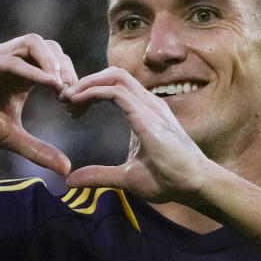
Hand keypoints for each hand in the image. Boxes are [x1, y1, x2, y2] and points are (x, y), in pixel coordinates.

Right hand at [0, 34, 77, 174]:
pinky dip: (33, 70)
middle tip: (74, 96)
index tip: (76, 107)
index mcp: (23, 74)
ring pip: (34, 43)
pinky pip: (12, 59)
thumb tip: (66, 169)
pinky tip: (49, 85)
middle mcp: (13, 60)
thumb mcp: (10, 137)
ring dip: (53, 62)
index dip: (72, 80)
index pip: (56, 63)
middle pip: (51, 47)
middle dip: (68, 68)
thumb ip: (38, 150)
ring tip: (63, 87)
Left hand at [62, 67, 208, 202]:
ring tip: (67, 99)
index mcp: (146, 112)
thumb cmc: (169, 180)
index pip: (115, 85)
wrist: (195, 186)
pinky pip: (116, 92)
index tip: (72, 108)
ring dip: (86, 84)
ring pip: (114, 76)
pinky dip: (92, 92)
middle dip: (85, 82)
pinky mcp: (147, 116)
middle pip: (113, 74)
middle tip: (65, 101)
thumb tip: (71, 181)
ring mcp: (150, 106)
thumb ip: (100, 175)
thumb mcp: (126, 178)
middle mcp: (148, 103)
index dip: (90, 90)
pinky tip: (77, 103)